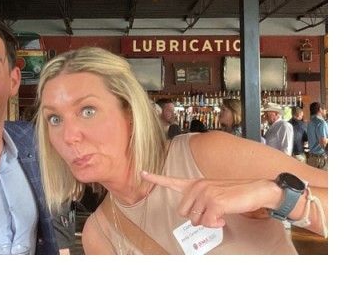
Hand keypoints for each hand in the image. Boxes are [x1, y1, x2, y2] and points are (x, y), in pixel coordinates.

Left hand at [142, 170, 283, 227]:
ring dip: (208, 222)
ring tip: (220, 214)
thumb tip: (194, 219)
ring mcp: (204, 194)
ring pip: (195, 220)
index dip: (155, 178)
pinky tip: (224, 217)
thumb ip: (199, 203)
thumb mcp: (213, 195)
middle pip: (183, 212)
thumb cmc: (234, 194)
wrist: (255, 190)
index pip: (171, 180)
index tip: (142, 172)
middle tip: (211, 213)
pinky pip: (207, 223)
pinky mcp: (214, 203)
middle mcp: (197, 187)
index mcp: (195, 183)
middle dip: (196, 217)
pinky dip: (216, 224)